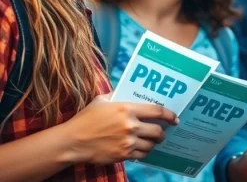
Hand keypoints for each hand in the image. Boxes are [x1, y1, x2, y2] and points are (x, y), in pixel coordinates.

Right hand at [63, 93, 178, 163]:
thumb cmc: (85, 119)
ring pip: (151, 145)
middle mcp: (130, 126)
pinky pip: (141, 155)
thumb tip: (128, 91)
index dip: (170, 115)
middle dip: (163, 132)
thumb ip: (117, 95)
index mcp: (127, 109)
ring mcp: (127, 142)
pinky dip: (144, 153)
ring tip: (151, 141)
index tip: (175, 118)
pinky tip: (141, 149)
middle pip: (158, 131)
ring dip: (154, 143)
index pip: (157, 111)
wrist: (72, 142)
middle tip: (162, 132)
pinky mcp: (122, 155)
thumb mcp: (101, 101)